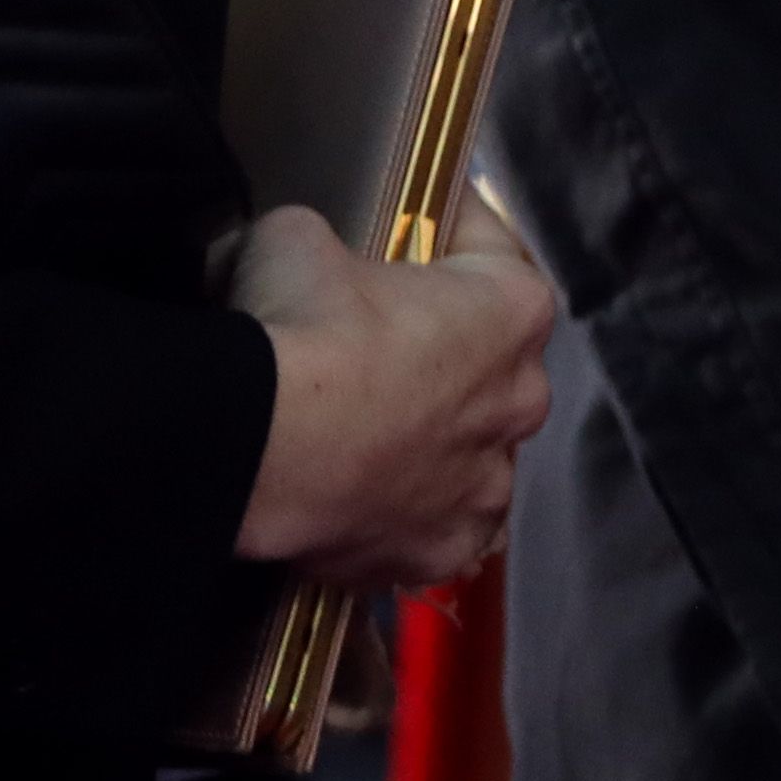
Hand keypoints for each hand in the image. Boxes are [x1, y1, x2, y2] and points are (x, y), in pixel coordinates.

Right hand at [228, 194, 555, 583]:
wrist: (257, 449)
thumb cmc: (301, 329)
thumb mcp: (300, 238)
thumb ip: (325, 239)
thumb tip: (301, 248)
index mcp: (515, 309)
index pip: (491, 251)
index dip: (446, 234)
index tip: (415, 230)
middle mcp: (523, 399)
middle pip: (492, 365)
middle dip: (446, 353)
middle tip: (378, 347)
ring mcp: (487, 484)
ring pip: (474, 456)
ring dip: (436, 444)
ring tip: (370, 436)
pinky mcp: (444, 550)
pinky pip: (438, 530)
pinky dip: (408, 518)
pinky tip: (369, 504)